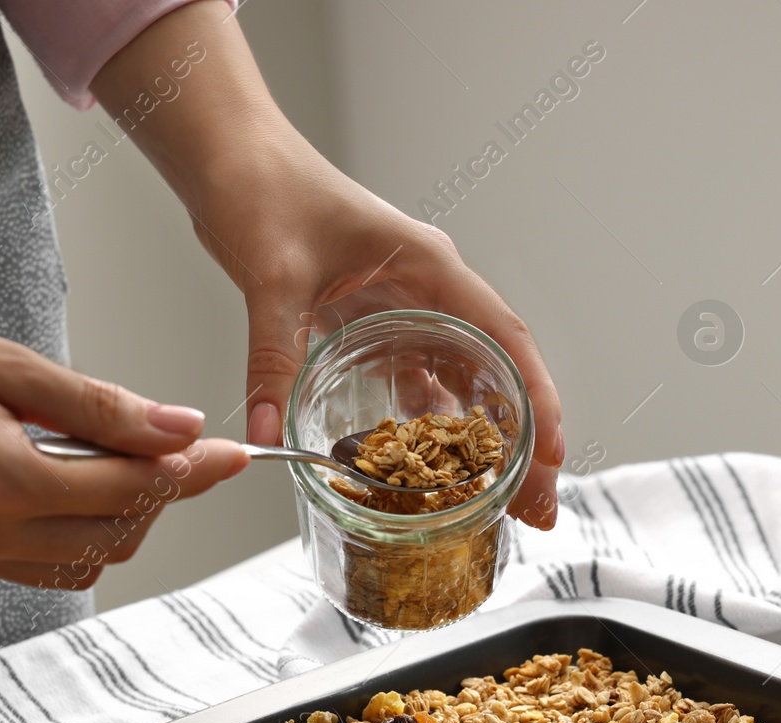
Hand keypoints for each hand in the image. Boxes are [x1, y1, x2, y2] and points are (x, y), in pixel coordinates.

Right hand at [0, 281, 247, 589]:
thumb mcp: (9, 362)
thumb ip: (102, 406)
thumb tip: (180, 427)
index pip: (131, 489)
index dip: (191, 471)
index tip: (231, 452)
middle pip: (115, 535)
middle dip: (165, 496)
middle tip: (192, 453)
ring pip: (80, 559)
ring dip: (124, 519)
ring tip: (138, 463)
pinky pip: (36, 564)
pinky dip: (76, 533)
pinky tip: (85, 485)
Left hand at [88, 5, 564, 528]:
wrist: (228, 159)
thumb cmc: (262, 190)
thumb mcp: (271, 278)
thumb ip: (273, 356)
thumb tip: (269, 430)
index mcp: (429, 266)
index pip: (503, 337)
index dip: (535, 398)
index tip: (551, 454)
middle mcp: (429, 288)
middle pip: (493, 371)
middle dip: (519, 440)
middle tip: (536, 505)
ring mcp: (403, 306)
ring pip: (459, 381)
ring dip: (476, 440)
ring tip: (493, 500)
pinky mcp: (371, 321)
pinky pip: (412, 379)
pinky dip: (423, 423)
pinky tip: (426, 468)